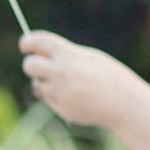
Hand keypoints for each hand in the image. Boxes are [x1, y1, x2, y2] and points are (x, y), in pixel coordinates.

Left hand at [20, 32, 149, 129]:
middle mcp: (61, 72)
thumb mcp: (88, 58)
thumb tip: (36, 52)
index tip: (25, 44)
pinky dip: (56, 96)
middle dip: (31, 64)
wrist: (125, 102)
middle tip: (38, 65)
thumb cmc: (107, 75)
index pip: (38, 42)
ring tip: (68, 83)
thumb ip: (63, 55)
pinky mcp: (61, 108)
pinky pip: (49, 99)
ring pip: (37, 84)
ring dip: (45, 82)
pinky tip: (76, 97)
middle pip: (29, 65)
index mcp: (69, 55)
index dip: (28, 42)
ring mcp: (60, 92)